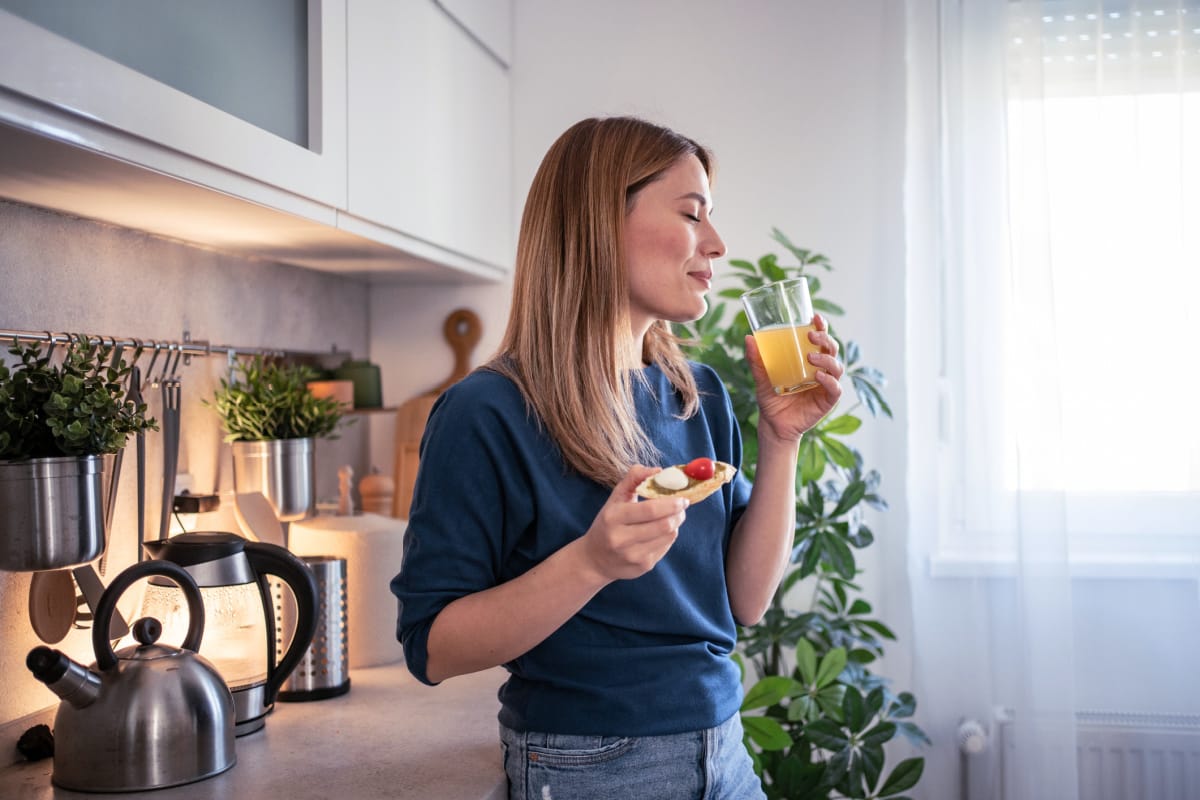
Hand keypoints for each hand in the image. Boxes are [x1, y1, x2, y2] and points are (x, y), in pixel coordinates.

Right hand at [579, 466, 688, 582]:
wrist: (595, 559)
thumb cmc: (608, 522)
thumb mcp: (615, 498)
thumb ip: (634, 478)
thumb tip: (658, 470)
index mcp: (613, 517)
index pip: (650, 510)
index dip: (671, 503)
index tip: (682, 498)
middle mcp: (621, 539)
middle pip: (664, 525)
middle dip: (678, 513)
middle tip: (682, 505)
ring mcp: (633, 555)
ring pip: (668, 536)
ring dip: (675, 523)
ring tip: (672, 516)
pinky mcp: (643, 566)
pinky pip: (666, 547)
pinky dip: (668, 536)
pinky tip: (660, 532)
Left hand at [745, 313, 843, 443]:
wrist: (773, 425)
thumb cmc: (770, 399)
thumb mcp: (761, 378)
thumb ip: (756, 361)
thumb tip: (749, 338)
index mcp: (808, 360)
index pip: (820, 338)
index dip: (821, 326)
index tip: (815, 317)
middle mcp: (821, 369)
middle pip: (832, 348)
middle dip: (825, 339)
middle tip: (811, 336)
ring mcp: (826, 385)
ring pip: (837, 366)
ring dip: (827, 359)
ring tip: (811, 357)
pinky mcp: (828, 400)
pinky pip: (836, 388)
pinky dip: (829, 380)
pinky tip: (817, 377)